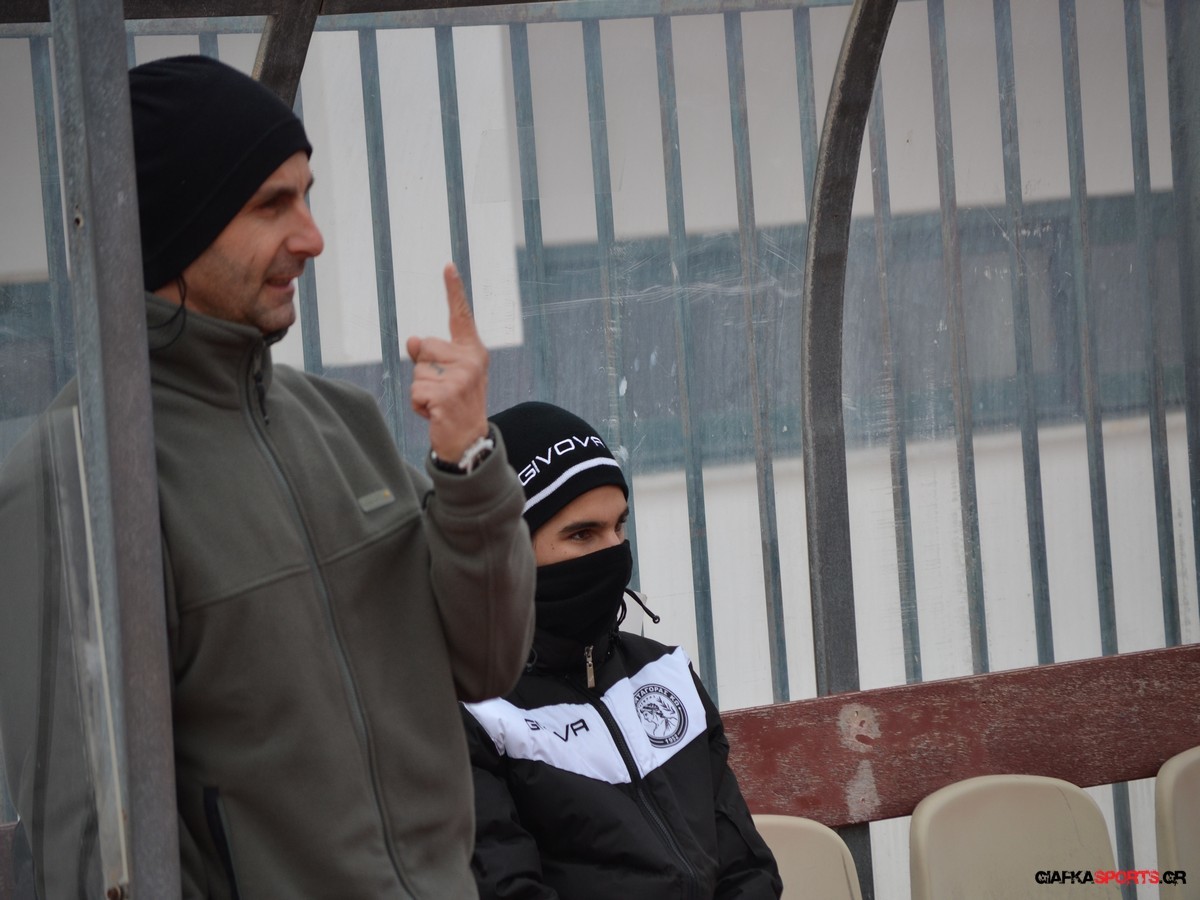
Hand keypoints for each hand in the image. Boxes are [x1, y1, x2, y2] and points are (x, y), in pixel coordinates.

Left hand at [406, 263, 489, 461]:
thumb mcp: (445, 376)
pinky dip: (418, 406)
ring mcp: (461, 377)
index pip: (460, 316)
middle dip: (423, 370)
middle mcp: (470, 360)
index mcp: (473, 351)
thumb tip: (412, 339)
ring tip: (439, 404)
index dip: (453, 290)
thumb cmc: (455, 405)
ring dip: (420, 390)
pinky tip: (435, 414)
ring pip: (417, 371)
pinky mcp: (447, 394)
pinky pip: (415, 391)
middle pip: (424, 346)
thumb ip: (430, 356)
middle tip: (442, 392)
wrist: (468, 442)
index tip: (447, 265)